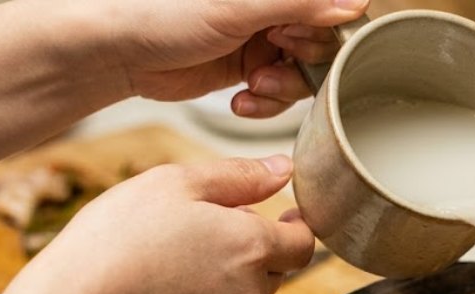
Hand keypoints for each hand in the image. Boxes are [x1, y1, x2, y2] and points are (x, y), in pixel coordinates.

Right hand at [13, 155, 314, 293]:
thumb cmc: (119, 237)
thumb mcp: (175, 184)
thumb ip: (239, 175)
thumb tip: (284, 169)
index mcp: (252, 247)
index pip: (304, 243)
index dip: (297, 227)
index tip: (282, 216)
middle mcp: (250, 293)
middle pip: (274, 270)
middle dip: (254, 248)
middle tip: (207, 228)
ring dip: (224, 276)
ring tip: (171, 257)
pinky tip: (156, 290)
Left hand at [107, 0, 367, 116]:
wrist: (117, 51)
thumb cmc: (162, 14)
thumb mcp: (238, 6)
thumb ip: (300, 2)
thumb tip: (357, 3)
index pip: (331, 7)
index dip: (323, 31)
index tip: (295, 41)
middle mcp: (274, 8)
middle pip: (323, 43)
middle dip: (301, 62)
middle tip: (272, 59)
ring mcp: (262, 39)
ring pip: (304, 73)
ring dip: (284, 89)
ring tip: (255, 87)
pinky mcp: (248, 68)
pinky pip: (280, 93)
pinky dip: (267, 103)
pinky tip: (242, 100)